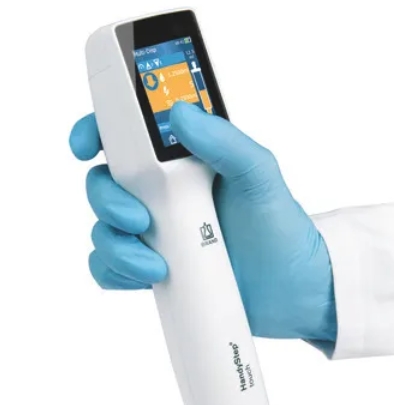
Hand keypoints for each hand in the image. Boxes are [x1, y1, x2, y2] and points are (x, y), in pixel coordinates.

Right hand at [69, 102, 336, 341]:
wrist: (295, 291)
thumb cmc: (282, 228)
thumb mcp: (261, 176)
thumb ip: (226, 142)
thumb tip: (179, 114)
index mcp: (183, 162)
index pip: (125, 137)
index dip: (96, 134)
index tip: (87, 147)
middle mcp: (163, 195)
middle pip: (103, 186)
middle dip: (107, 202)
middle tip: (141, 219)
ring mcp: (157, 235)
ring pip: (103, 231)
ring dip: (115, 246)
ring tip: (157, 264)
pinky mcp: (156, 272)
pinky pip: (111, 270)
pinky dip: (116, 273)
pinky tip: (149, 276)